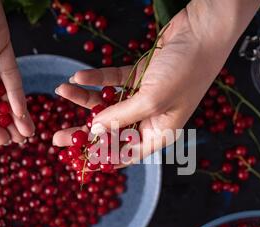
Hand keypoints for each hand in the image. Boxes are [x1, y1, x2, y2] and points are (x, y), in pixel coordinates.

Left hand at [52, 0, 259, 163]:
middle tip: (57, 137)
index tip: (77, 161)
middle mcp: (151, 117)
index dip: (102, 158)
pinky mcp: (139, 75)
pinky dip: (95, 79)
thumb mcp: (152, 100)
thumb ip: (121, 117)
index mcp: (160, 132)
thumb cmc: (186, 71)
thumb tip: (95, 131)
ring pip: (108, 103)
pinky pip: (111, 81)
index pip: (127, 153)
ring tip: (61, 92)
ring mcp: (144, 95)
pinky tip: (78, 76)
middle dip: (84, 132)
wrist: (202, 31)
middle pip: (112, 131)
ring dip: (84, 99)